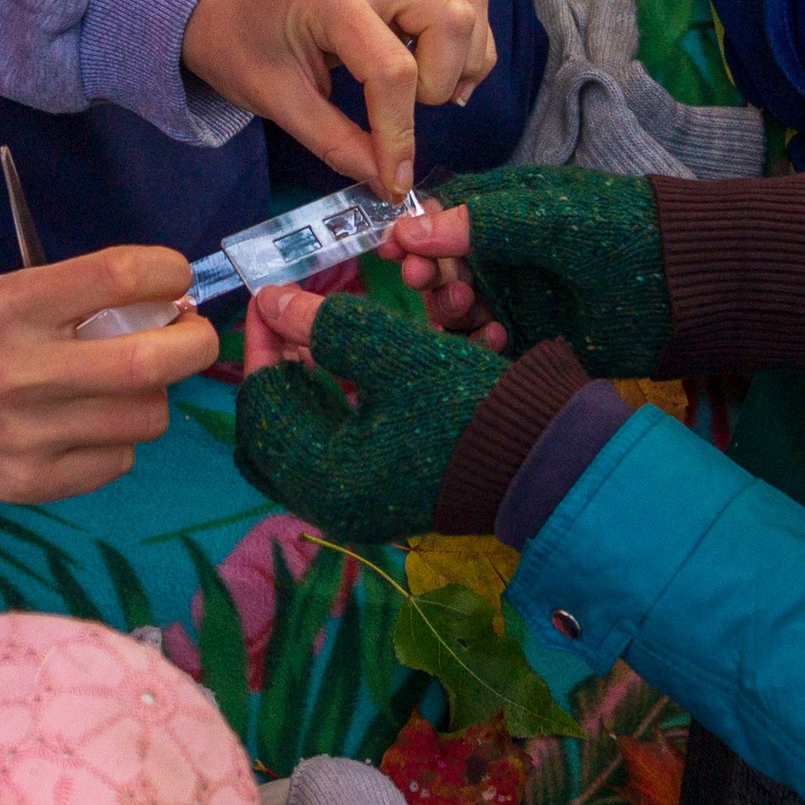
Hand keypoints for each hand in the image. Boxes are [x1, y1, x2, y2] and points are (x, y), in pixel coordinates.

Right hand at [0, 249, 216, 500]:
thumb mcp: (6, 295)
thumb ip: (79, 297)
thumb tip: (170, 303)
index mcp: (16, 305)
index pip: (120, 275)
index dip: (170, 271)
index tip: (175, 278)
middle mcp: (24, 369)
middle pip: (154, 359)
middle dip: (196, 342)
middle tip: (191, 336)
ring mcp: (29, 434)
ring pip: (148, 416)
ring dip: (153, 396)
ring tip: (125, 387)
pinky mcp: (32, 483)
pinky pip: (119, 461)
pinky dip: (118, 441)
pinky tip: (88, 427)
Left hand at [183, 0, 493, 200]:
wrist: (221, 8)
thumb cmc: (238, 49)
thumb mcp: (276, 102)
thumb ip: (336, 142)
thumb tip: (389, 181)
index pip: (392, 69)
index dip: (399, 134)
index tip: (393, 179)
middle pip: (452, 17)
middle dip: (442, 79)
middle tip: (411, 109)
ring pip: (469, 0)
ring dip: (464, 58)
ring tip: (428, 93)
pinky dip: (465, 43)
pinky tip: (435, 73)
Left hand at [233, 289, 501, 542]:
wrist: (544, 460)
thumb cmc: (468, 406)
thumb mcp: (395, 352)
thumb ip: (324, 325)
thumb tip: (271, 302)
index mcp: (322, 477)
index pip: (261, 404)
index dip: (261, 343)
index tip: (270, 295)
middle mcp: (328, 504)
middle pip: (268, 434)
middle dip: (271, 373)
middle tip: (283, 323)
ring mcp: (354, 508)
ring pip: (297, 444)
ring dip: (297, 390)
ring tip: (309, 338)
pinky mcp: (379, 501)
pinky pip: (327, 455)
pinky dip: (324, 411)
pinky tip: (340, 371)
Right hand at [387, 167, 669, 376]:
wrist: (683, 286)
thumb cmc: (617, 231)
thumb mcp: (546, 217)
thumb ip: (480, 223)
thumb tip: (406, 230)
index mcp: (501, 212)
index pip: (439, 219)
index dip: (412, 236)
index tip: (393, 253)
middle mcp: (501, 256)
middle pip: (439, 270)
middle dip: (428, 277)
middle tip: (432, 285)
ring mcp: (514, 299)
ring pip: (456, 312)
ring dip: (450, 312)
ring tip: (470, 309)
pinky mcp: (530, 341)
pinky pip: (485, 349)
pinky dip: (480, 347)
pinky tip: (498, 338)